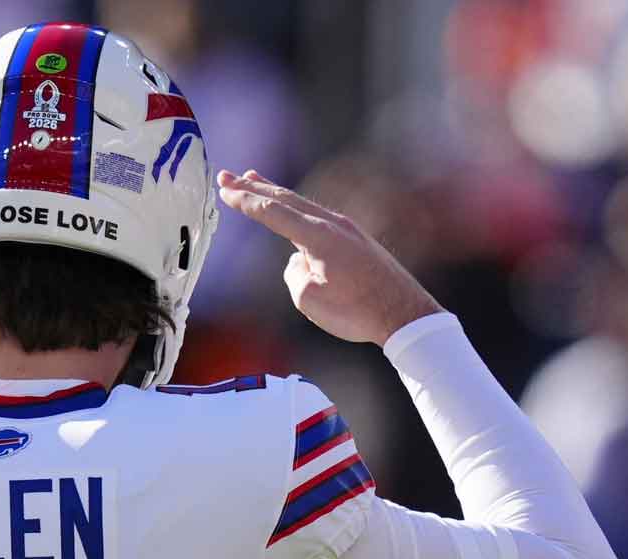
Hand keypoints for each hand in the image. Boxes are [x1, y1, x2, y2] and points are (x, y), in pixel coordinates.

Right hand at [217, 169, 442, 344]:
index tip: (223, 190)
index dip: (245, 201)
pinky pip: (317, 217)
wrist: (404, 314)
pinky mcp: (356, 239)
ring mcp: (347, 229)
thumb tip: (300, 261)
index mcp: (318, 236)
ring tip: (254, 179)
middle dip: (253, 187)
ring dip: (275, 193)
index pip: (273, 212)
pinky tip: (291, 213)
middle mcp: (333, 224)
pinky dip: (297, 209)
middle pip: (285, 199)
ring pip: (303, 205)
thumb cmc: (356, 311)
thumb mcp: (309, 298)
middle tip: (227, 176)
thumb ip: (294, 273)